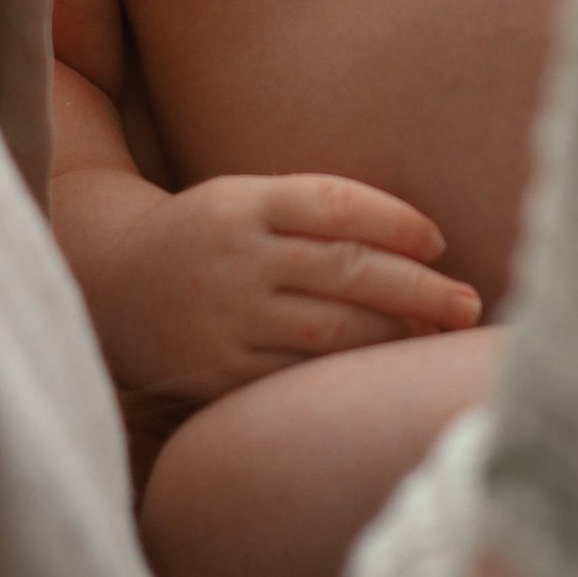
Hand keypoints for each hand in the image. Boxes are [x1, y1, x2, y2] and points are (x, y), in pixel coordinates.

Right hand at [97, 174, 483, 405]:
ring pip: (329, 329)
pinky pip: (295, 375)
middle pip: (345, 269)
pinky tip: (380, 372)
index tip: (438, 242)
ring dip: (393, 335)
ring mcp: (224, 318)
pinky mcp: (216, 371)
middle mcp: (235, 258)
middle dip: (418, 288)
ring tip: (437, 336)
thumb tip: (419, 249)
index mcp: (243, 203)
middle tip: (468, 304)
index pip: (336, 204)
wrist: (109, 283)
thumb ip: (317, 215)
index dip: (395, 222)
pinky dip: (345, 375)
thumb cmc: (209, 238)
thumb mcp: (247, 201)